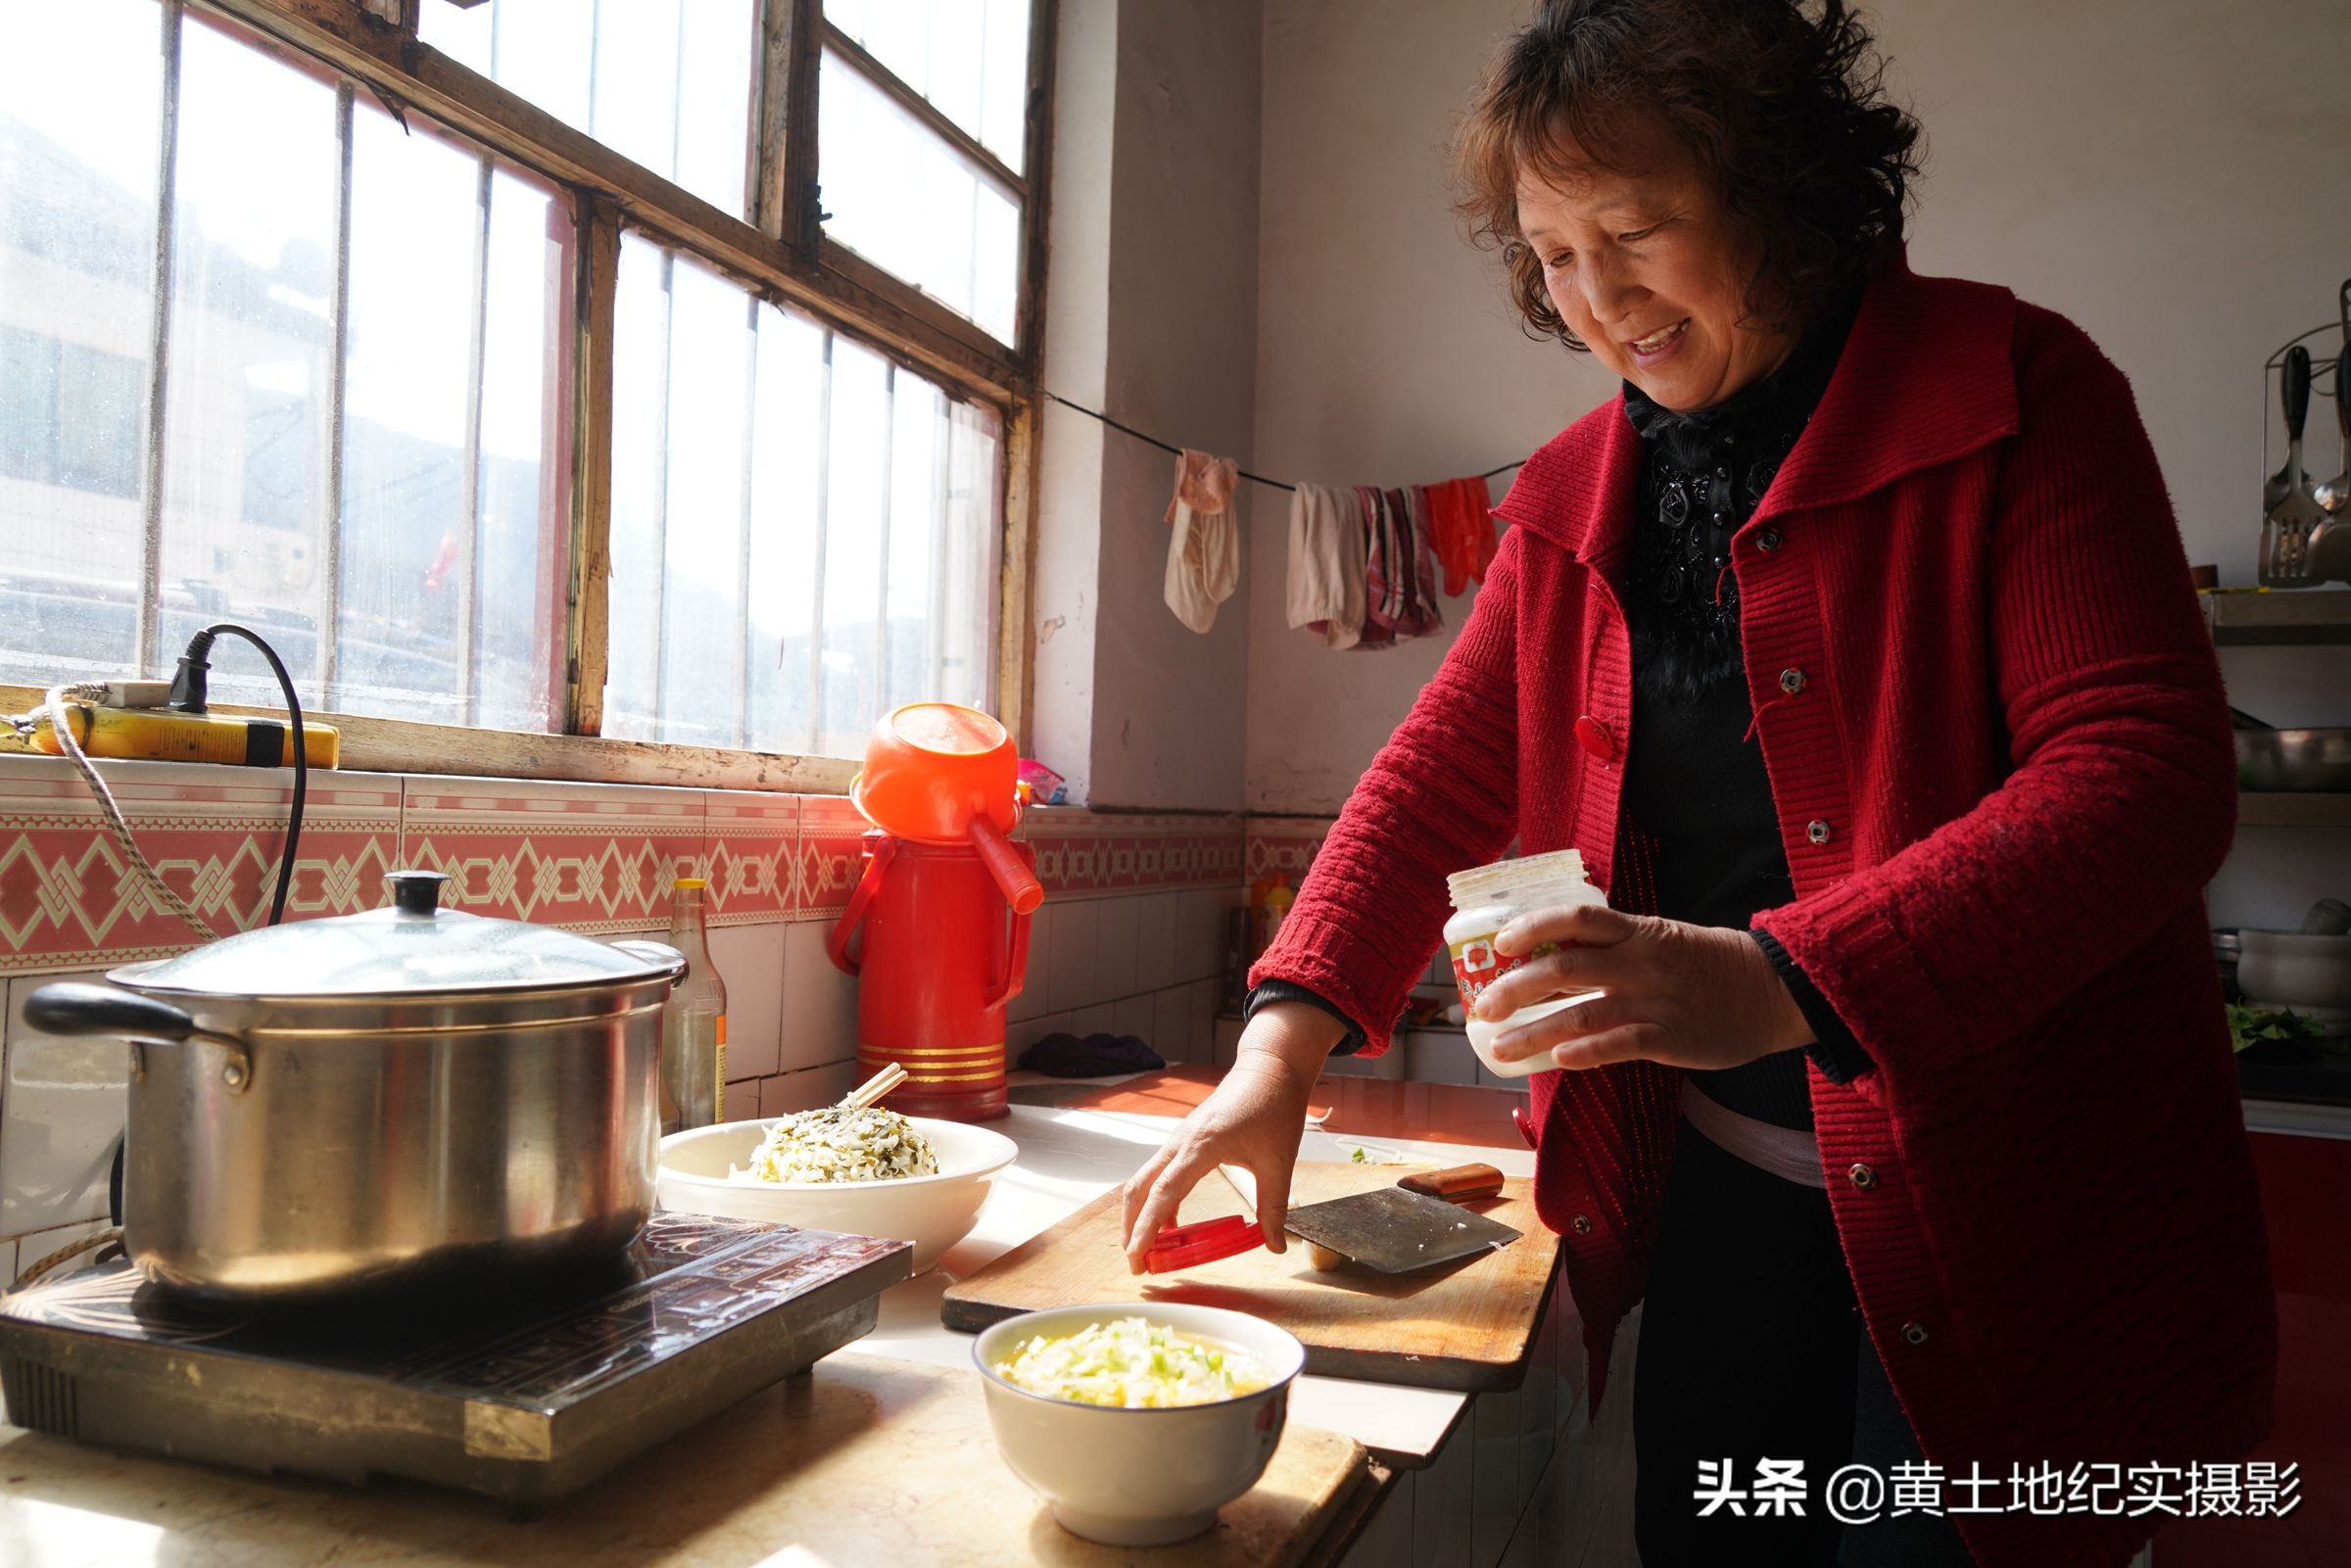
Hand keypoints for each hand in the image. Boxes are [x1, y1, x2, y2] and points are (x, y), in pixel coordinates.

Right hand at [1119, 1004, 1338, 1272]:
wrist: (1269, 1067)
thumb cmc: (1274, 1105)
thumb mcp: (1279, 1160)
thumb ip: (1274, 1207)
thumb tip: (1275, 1247)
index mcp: (1201, 1145)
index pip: (1164, 1193)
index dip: (1147, 1228)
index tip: (1137, 1255)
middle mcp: (1181, 1141)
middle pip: (1139, 1188)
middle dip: (1131, 1226)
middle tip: (1136, 1262)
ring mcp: (1179, 1138)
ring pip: (1144, 1179)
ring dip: (1139, 1213)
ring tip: (1148, 1249)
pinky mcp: (1185, 1138)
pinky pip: (1159, 1172)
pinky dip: (1155, 1199)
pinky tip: (1170, 1223)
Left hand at [1474, 905, 1811, 1071]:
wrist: (1771, 990)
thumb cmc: (1707, 965)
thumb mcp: (1661, 939)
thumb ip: (1615, 946)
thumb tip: (1555, 957)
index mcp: (1635, 933)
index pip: (1576, 918)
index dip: (1534, 925)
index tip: (1501, 941)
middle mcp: (1638, 963)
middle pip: (1563, 968)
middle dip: (1515, 988)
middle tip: (1485, 1006)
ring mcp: (1653, 1001)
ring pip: (1579, 1015)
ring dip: (1533, 1032)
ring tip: (1502, 1048)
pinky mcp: (1670, 1038)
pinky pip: (1619, 1045)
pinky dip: (1585, 1053)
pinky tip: (1559, 1060)